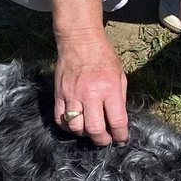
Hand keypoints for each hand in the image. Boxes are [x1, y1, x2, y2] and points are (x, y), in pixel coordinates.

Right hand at [54, 29, 128, 145]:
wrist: (80, 39)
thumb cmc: (103, 56)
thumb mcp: (120, 75)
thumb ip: (119, 99)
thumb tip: (118, 121)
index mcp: (109, 88)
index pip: (116, 121)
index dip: (120, 135)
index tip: (121, 139)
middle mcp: (90, 94)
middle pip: (94, 129)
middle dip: (102, 140)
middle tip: (106, 140)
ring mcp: (72, 94)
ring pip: (76, 127)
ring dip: (85, 134)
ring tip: (90, 130)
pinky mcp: (59, 93)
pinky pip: (60, 118)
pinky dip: (68, 126)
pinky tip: (76, 124)